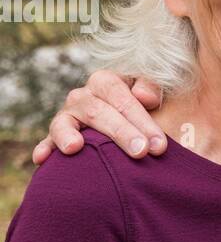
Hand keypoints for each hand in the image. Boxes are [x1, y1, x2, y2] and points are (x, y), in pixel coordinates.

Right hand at [33, 71, 166, 164]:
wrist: (122, 116)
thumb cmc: (141, 106)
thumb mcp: (150, 91)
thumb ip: (151, 87)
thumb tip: (145, 97)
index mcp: (105, 82)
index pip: (121, 96)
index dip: (141, 119)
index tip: (159, 144)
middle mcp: (82, 97)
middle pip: (98, 111)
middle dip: (121, 132)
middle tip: (141, 152)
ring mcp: (67, 116)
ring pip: (65, 123)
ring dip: (68, 135)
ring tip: (74, 147)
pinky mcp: (56, 136)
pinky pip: (47, 141)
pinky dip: (44, 149)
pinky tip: (41, 159)